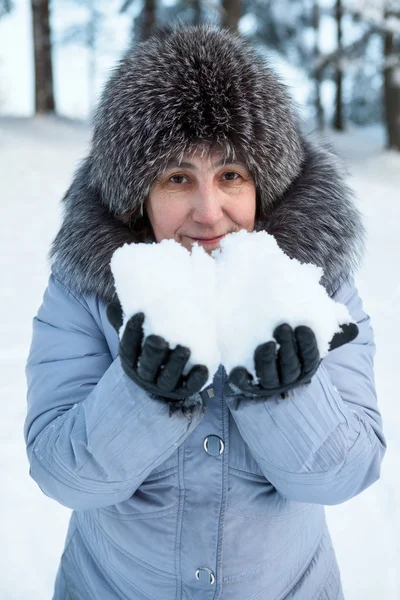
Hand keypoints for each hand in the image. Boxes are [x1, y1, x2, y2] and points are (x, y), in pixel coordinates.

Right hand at [107, 300, 208, 402]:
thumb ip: (127, 320)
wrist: (167, 373)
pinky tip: (203, 368)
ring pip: (167, 378)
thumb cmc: (150, 346)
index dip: (132, 333)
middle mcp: (146, 376)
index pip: (128, 349)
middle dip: (153, 353)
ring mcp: (164, 385)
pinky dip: (196, 379)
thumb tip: (115, 305)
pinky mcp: (184, 390)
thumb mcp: (138, 335)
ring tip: (184, 349)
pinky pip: (189, 387)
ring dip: (175, 364)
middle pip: (147, 367)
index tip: (140, 314)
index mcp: (132, 361)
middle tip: (160, 339)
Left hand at [225, 322, 358, 399]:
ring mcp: (266, 383)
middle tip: (283, 327)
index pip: (309, 359)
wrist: (260, 356)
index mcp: (304, 368)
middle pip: (289, 368)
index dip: (307, 345)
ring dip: (267, 361)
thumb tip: (352, 328)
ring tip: (266, 344)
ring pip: (268, 377)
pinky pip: (243, 385)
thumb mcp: (309, 336)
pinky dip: (240, 379)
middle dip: (288, 348)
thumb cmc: (290, 343)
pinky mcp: (245, 384)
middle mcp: (287, 379)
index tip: (302, 327)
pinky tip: (236, 370)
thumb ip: (330, 332)